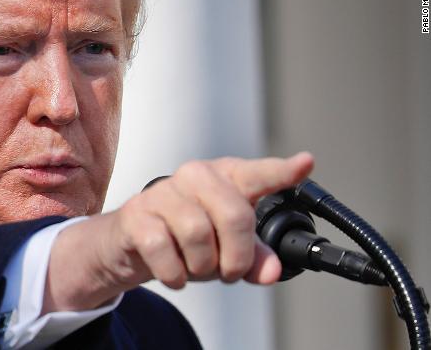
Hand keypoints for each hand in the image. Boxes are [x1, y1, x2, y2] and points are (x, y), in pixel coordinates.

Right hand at [43, 152, 314, 312]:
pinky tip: (175, 274)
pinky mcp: (136, 214)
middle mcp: (195, 176)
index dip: (283, 171)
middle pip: (234, 215)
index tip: (306, 164)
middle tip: (229, 271)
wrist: (132, 243)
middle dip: (237, 256)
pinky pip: (163, 250)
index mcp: (224, 177)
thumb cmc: (185, 237)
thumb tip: (271, 272)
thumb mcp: (226, 246)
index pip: (258, 174)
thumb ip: (255, 257)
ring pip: (198, 235)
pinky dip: (175, 274)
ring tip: (197, 269)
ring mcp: (163, 193)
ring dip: (202, 267)